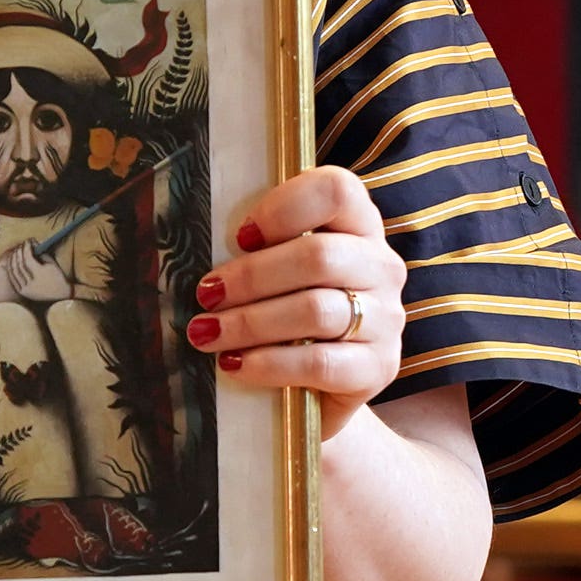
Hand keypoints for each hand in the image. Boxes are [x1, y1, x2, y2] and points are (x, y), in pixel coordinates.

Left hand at [0, 242, 69, 305]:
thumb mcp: (52, 262)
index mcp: (40, 274)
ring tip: (15, 253)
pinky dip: (11, 271)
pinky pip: (13, 280)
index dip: (26, 248)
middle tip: (21, 246)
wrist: (61, 294)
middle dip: (19, 252)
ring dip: (12, 260)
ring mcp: (26, 288)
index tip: (27, 241)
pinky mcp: (23, 293)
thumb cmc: (58, 276)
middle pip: (19, 264)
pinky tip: (11, 263)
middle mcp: (31, 282)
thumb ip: (41, 252)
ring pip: (14, 272)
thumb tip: (32, 243)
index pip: (27, 257)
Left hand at [191, 164, 408, 432]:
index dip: (283, 208)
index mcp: (358, 224)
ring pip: (316, 310)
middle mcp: (382, 265)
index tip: (240, 237)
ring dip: (250, 322)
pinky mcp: (379, 367)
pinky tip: (233, 364)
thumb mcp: (278, 269)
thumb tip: (194, 241)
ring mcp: (386, 318)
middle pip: (318, 256)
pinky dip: (269, 364)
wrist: (317, 389)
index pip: (336, 191)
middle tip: (207, 295)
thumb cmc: (286, 314)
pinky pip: (320, 363)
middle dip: (251, 276)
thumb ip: (256, 246)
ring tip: (206, 333)